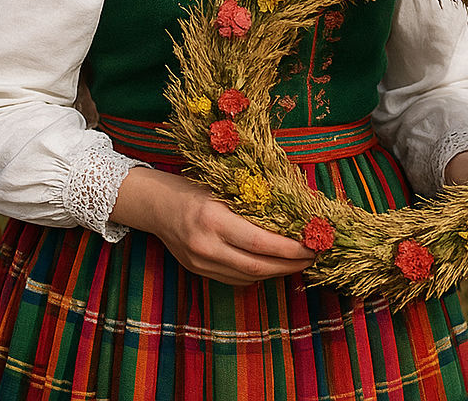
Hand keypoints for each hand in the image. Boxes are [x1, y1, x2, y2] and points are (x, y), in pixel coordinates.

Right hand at [112, 168, 314, 285]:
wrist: (154, 205)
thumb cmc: (191, 187)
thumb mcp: (221, 187)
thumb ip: (250, 203)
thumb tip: (291, 212)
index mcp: (213, 219)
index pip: (260, 243)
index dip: (289, 249)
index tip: (311, 245)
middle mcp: (206, 246)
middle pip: (257, 266)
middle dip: (290, 264)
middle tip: (313, 256)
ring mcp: (201, 263)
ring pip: (248, 278)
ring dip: (277, 272)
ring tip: (298, 262)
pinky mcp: (199, 271)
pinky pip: (235, 279)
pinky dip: (258, 275)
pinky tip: (272, 265)